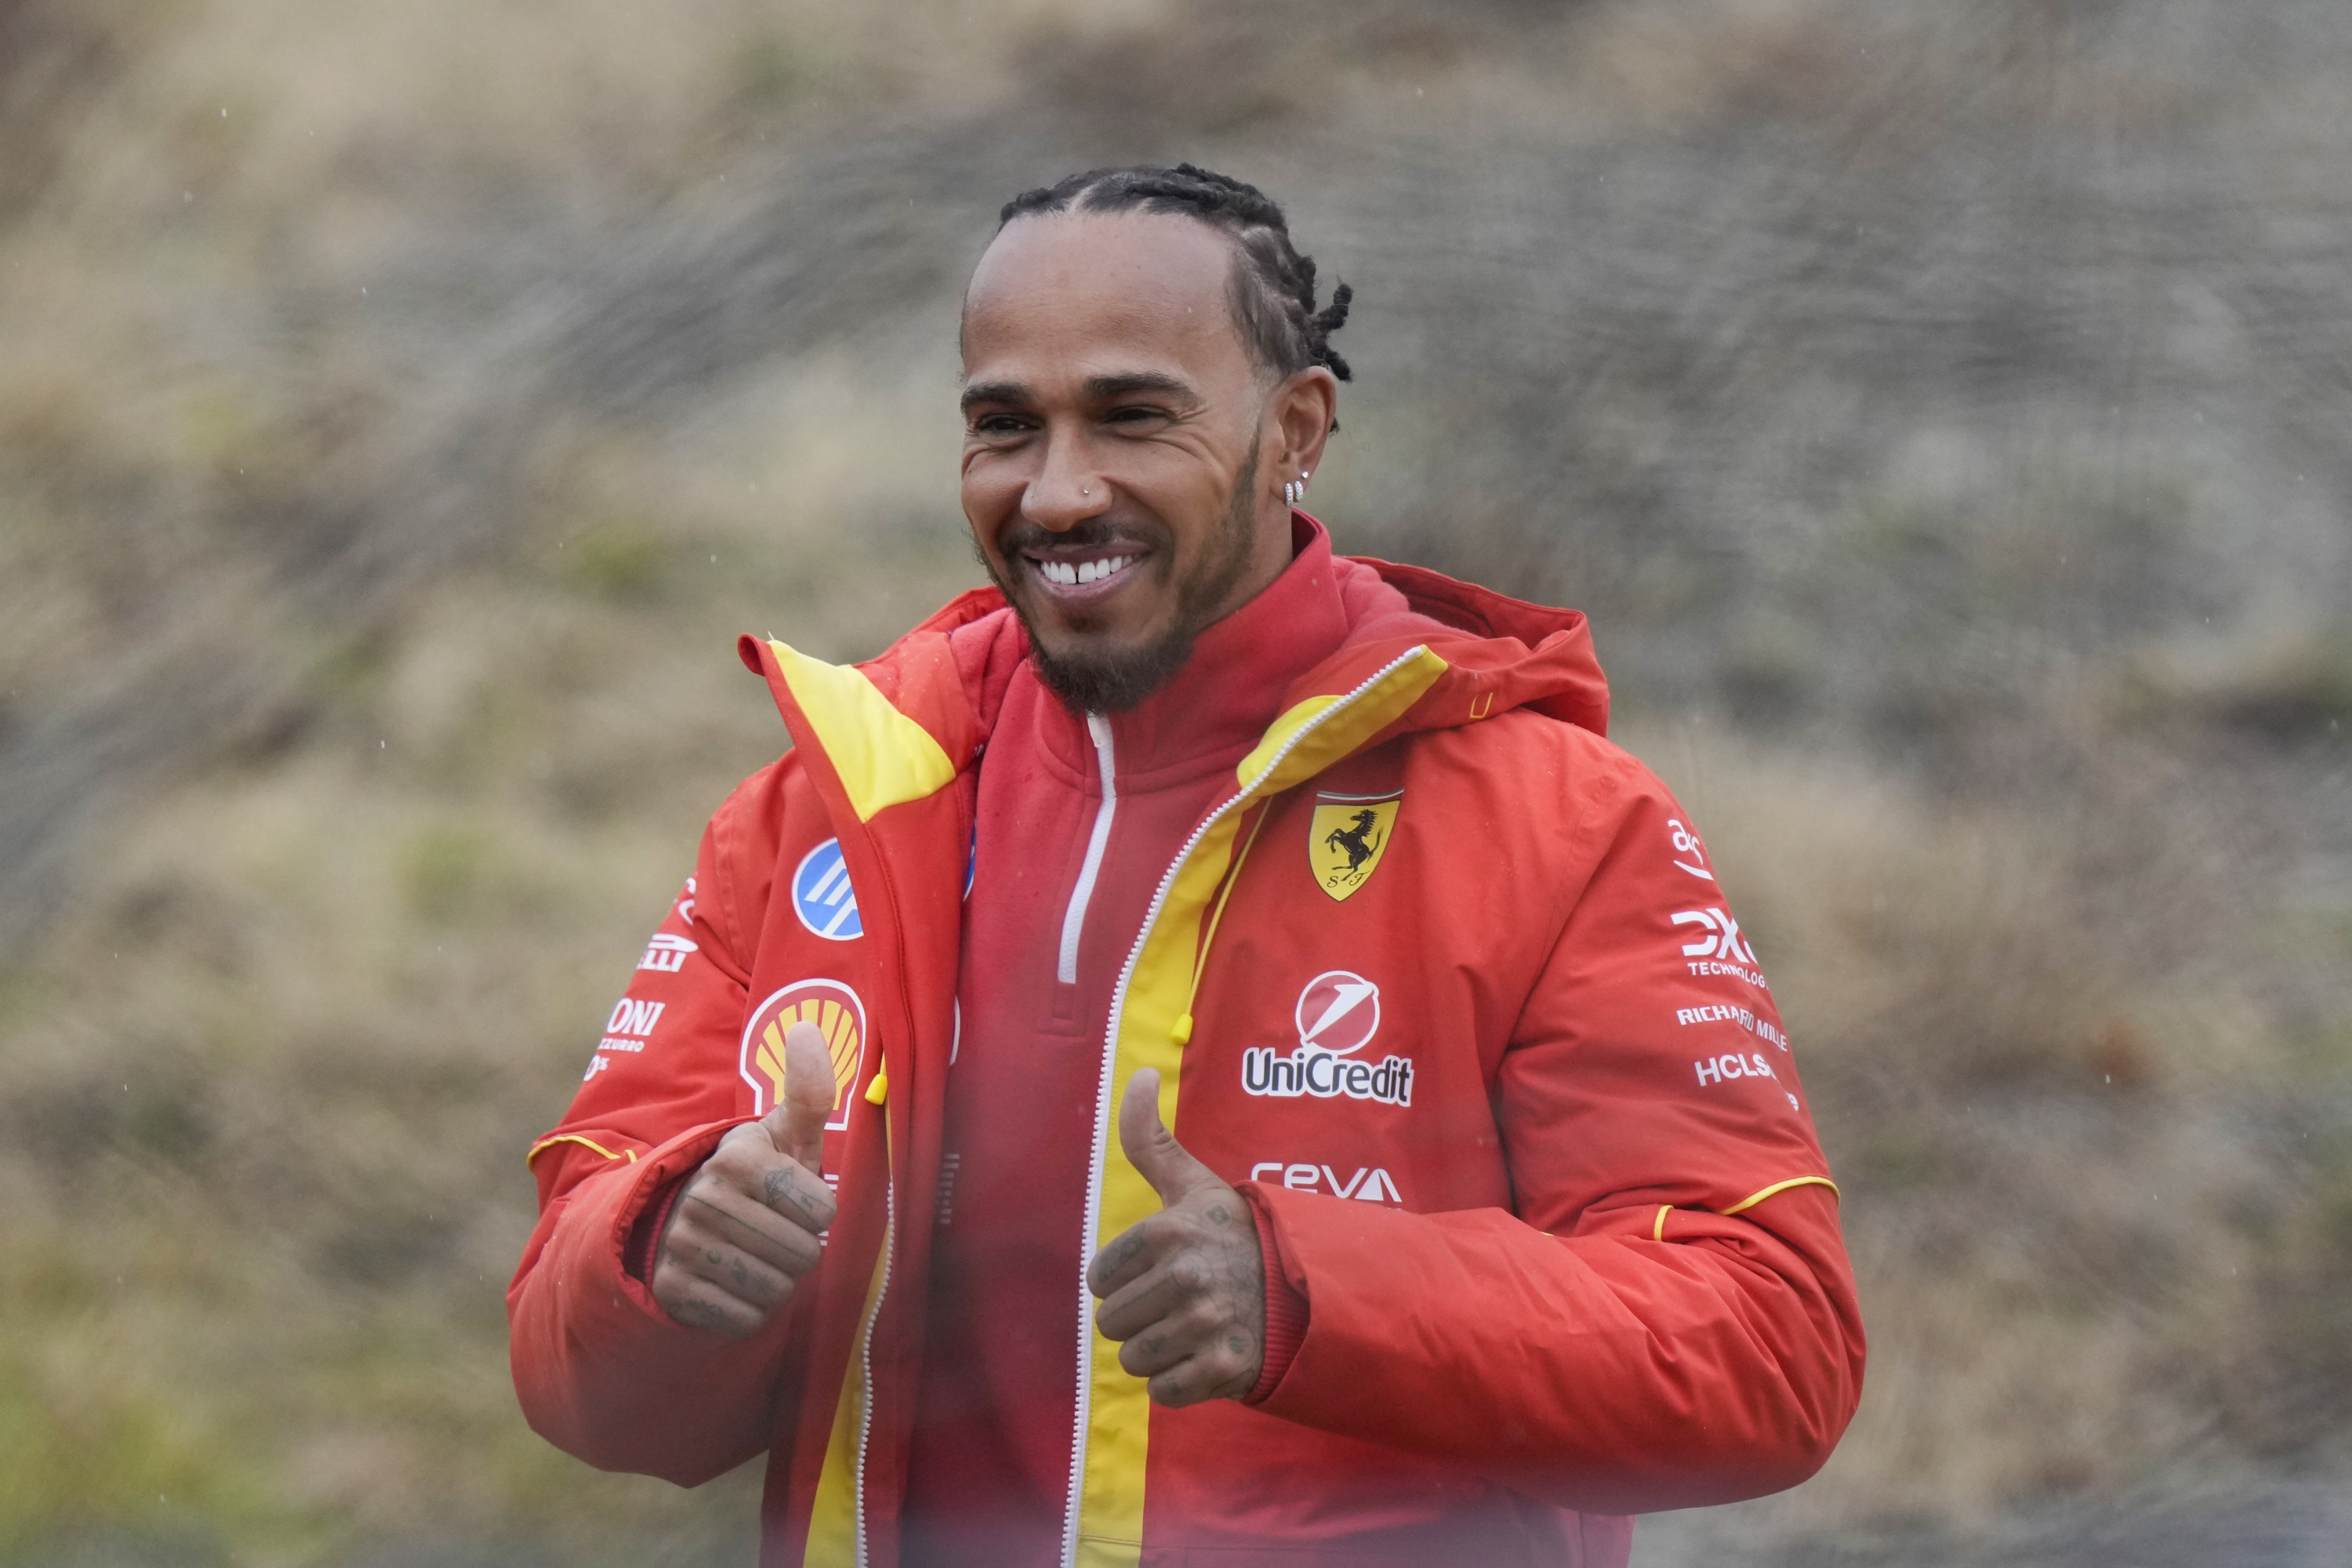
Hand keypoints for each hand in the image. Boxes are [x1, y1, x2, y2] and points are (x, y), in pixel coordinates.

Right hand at [652, 1020, 838, 1337]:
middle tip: (774, 1232)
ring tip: (756, 1254)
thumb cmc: (755, 1178)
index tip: (796, 1200)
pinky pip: (746, 1318)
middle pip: (802, 1255)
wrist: (683, 1221)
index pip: (822, 1213)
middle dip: (800, 1251)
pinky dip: (750, 1310)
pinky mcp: (672, 1290)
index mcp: (738, 1157)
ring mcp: (684, 1245)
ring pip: (776, 1289)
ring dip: (778, 1281)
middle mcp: (704, 1199)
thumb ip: (808, 1091)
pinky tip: (735, 1283)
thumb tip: (808, 1028)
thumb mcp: (784, 1135)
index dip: (819, 1213)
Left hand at [1086, 1068, 1265, 1405]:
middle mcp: (1184, 1277)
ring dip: (1159, 1351)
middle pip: (1112, 1324)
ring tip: (1194, 1328)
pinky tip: (1207, 1355)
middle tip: (1180, 1303)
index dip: (1126, 1279)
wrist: (1310, 1288)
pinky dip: (1181, 1382)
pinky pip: (1164, 1392)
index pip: (1100, 1279)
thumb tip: (1138, 1073)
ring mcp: (1204, 1326)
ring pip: (1134, 1360)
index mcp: (1167, 1231)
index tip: (1161, 1272)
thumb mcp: (1195, 1183)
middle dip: (1141, 1318)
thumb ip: (1150, 1137)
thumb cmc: (1240, 1235)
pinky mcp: (1221, 1370)